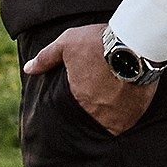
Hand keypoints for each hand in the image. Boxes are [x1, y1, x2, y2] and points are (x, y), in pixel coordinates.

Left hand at [23, 23, 156, 136]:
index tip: (82, 99)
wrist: (134, 43)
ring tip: (114, 104)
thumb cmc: (98, 43)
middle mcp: (97, 112)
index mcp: (78, 99)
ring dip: (112, 116)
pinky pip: (131, 120)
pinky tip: (129, 103)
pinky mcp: (137, 111)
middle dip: (94, 112)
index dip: (77, 105)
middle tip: (99, 102)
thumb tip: (28, 69)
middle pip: (93, 119)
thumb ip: (46, 57)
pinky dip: (129, 114)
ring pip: (112, 123)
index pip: (71, 112)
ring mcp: (119, 115)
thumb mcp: (67, 43)